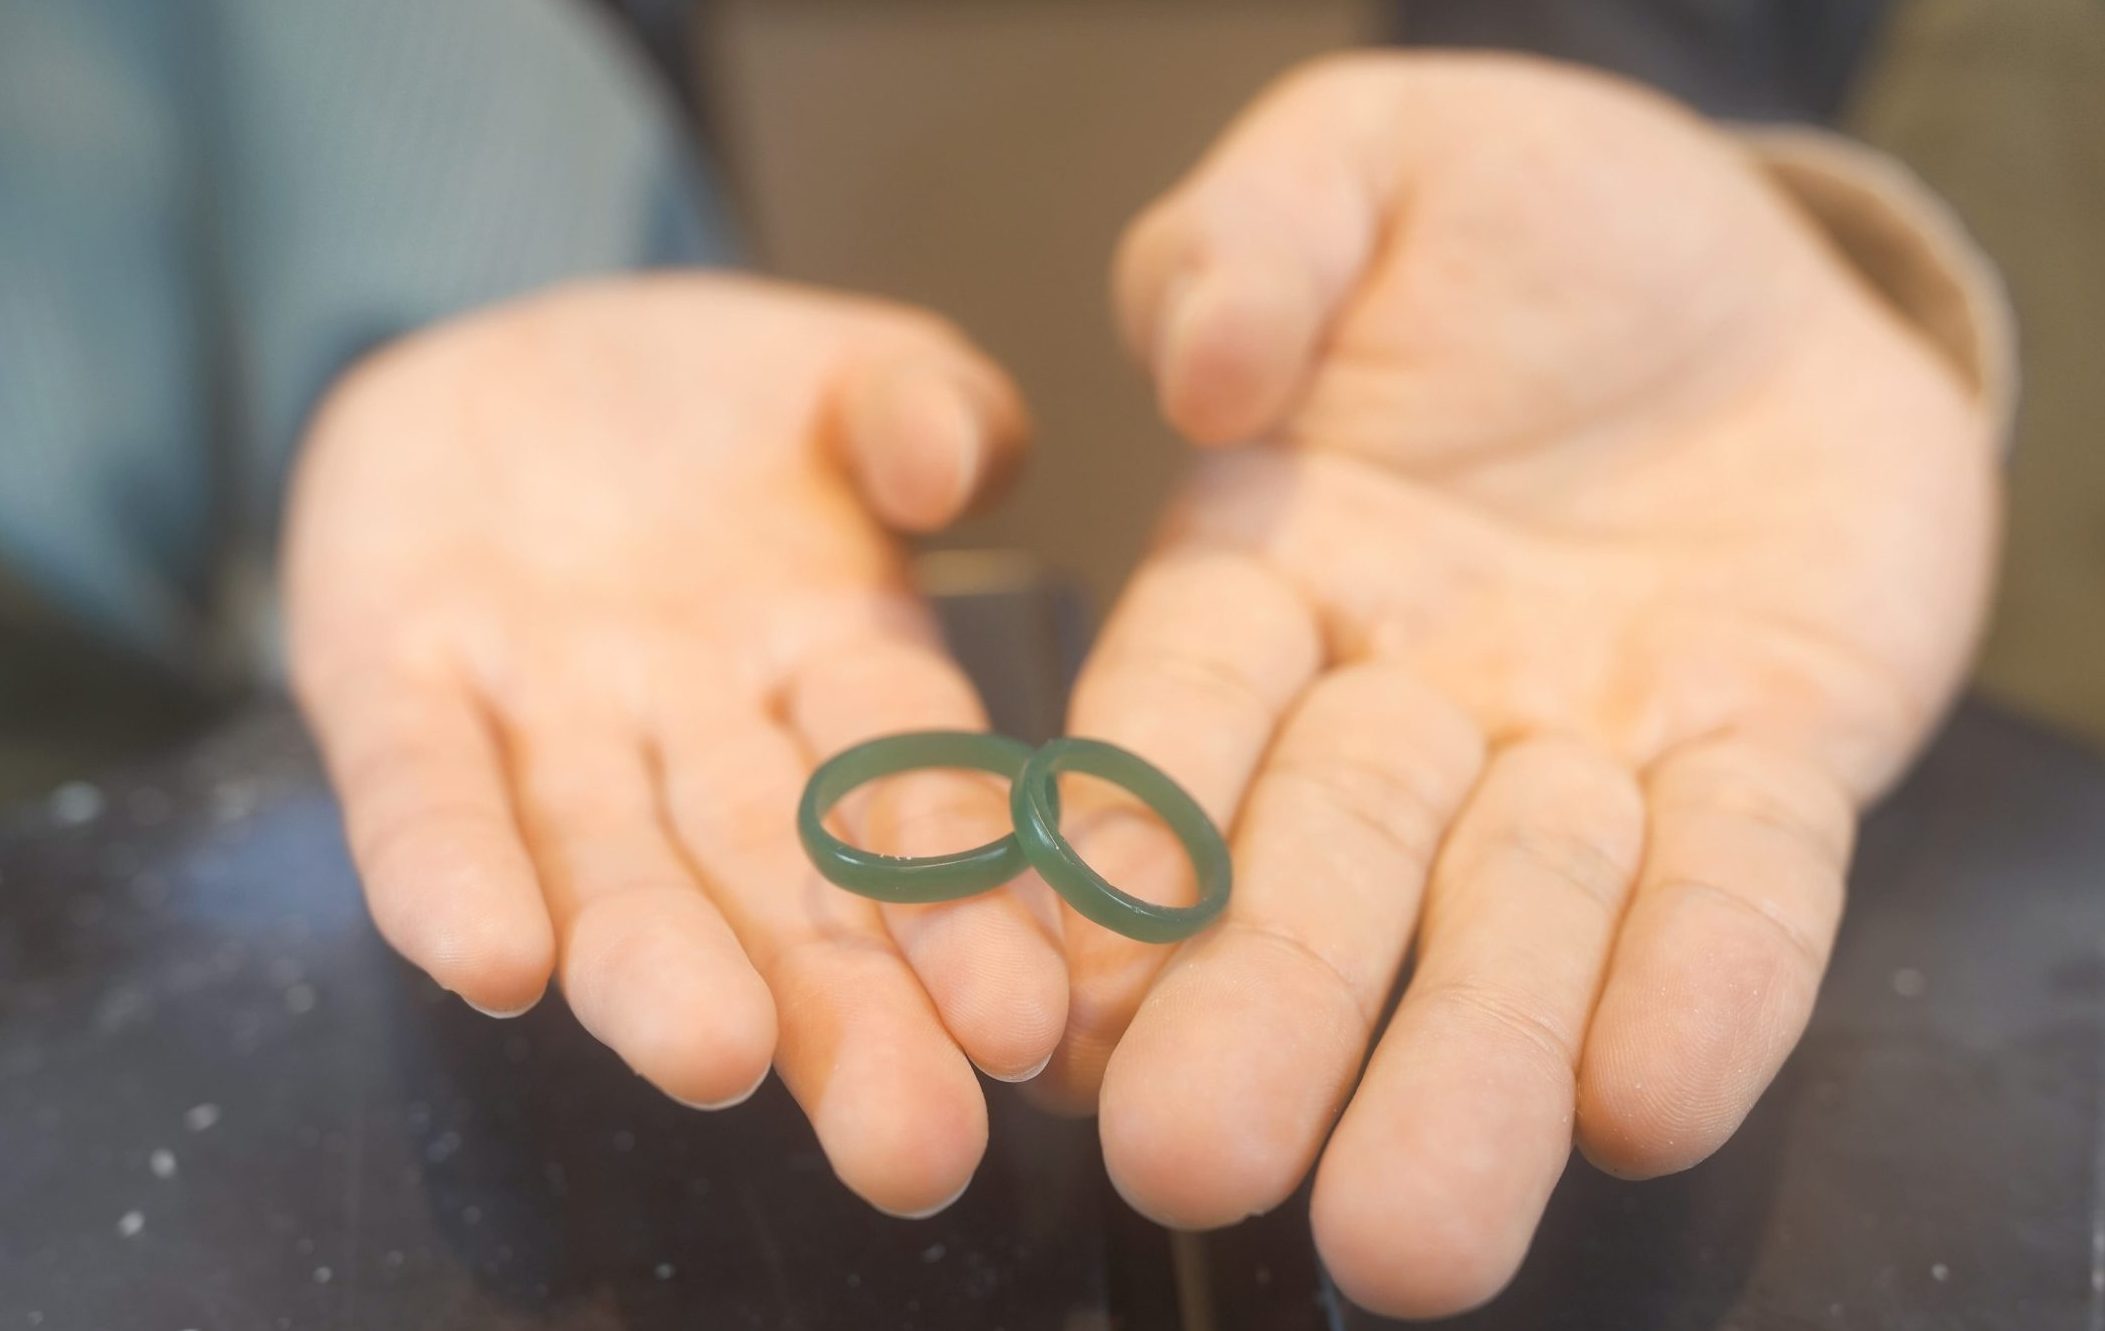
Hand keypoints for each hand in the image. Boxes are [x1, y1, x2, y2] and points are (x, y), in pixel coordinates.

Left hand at [285, 275, 1064, 1215]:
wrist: (502, 361)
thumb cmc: (714, 395)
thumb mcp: (848, 368)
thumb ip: (929, 406)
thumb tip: (949, 471)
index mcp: (835, 659)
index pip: (916, 793)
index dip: (968, 901)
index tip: (1029, 1019)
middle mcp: (699, 726)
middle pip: (778, 882)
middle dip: (843, 1012)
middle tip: (909, 1148)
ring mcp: (545, 714)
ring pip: (606, 862)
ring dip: (655, 966)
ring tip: (714, 1059)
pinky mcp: (387, 678)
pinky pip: (420, 790)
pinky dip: (452, 871)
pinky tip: (491, 959)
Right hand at [1051, 55, 1999, 1314]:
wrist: (1759, 275)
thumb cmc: (1527, 212)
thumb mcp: (1363, 166)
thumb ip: (1254, 242)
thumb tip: (1209, 362)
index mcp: (1272, 571)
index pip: (1177, 718)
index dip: (1121, 839)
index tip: (1060, 975)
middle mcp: (1411, 694)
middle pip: (1327, 870)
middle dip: (1267, 1011)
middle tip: (1192, 1159)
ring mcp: (1590, 746)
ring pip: (1521, 924)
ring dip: (1468, 1070)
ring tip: (1411, 1238)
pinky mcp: (1765, 762)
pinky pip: (1744, 887)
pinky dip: (1702, 985)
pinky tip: (1647, 1101)